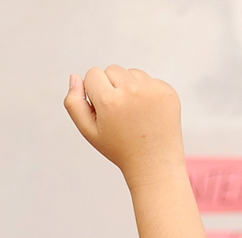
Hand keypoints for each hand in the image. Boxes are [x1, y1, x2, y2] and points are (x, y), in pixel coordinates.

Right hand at [65, 66, 184, 185]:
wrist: (154, 164)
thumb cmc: (120, 149)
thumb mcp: (89, 131)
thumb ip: (74, 103)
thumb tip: (75, 76)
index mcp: (109, 101)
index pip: (93, 74)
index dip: (95, 92)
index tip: (104, 110)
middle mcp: (132, 91)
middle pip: (112, 70)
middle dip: (112, 87)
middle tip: (120, 114)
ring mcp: (153, 90)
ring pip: (131, 73)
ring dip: (130, 87)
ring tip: (134, 114)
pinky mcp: (168, 91)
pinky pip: (149, 80)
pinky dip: (147, 93)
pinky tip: (148, 113)